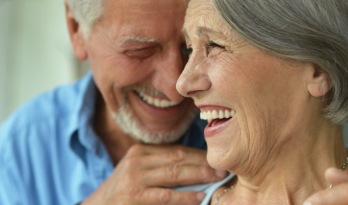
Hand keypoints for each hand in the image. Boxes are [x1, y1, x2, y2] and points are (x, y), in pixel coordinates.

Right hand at [81, 144, 225, 204]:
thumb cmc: (123, 191)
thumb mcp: (138, 172)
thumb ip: (160, 166)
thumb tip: (196, 166)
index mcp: (141, 151)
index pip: (176, 150)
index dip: (198, 154)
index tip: (216, 158)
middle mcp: (138, 160)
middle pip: (178, 158)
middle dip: (203, 163)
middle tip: (223, 167)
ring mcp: (136, 177)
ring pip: (175, 173)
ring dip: (200, 175)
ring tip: (217, 178)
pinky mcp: (136, 196)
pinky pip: (166, 195)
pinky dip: (185, 196)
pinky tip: (200, 196)